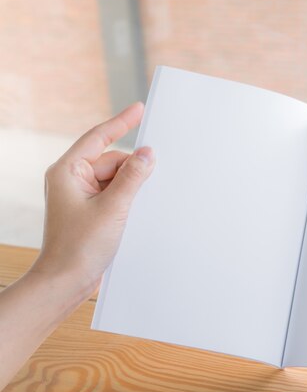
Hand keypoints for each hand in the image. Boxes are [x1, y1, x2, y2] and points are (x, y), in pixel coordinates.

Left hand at [30, 102, 154, 297]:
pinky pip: (115, 194)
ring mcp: (81, 196)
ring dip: (132, 185)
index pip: (98, 138)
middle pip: (112, 160)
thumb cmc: (79, 247)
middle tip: (155, 174)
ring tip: (138, 204)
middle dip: (133, 167)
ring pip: (116, 178)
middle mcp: (72, 180)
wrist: (66, 282)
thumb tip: (147, 153)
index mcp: (68, 172)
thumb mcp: (112, 208)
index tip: (139, 109)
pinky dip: (128, 197)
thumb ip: (132, 177)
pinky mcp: (90, 211)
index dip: (121, 122)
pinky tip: (138, 209)